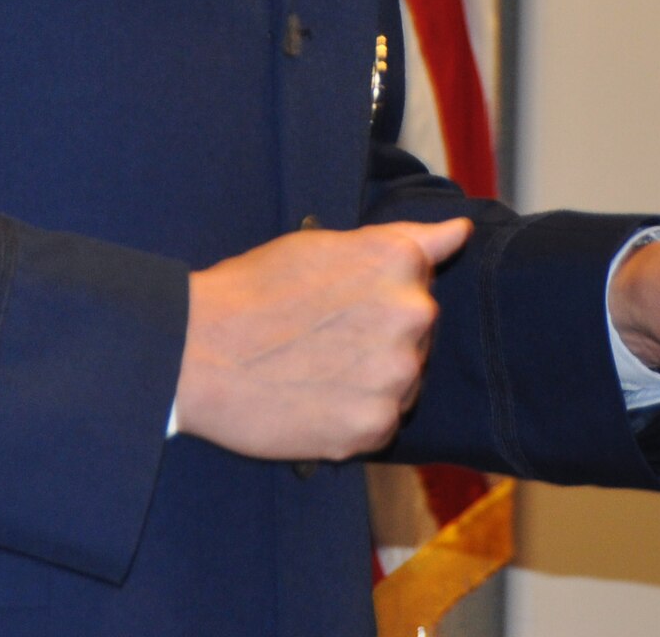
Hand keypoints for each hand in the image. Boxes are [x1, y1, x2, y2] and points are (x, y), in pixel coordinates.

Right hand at [174, 217, 473, 459]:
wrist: (198, 353)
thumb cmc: (253, 291)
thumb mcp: (324, 243)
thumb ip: (403, 239)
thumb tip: (461, 232)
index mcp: (399, 262)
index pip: (423, 275)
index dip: (378, 287)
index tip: (346, 298)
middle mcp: (411, 315)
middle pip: (417, 330)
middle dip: (381, 333)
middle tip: (322, 335)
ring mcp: (397, 376)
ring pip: (404, 379)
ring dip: (372, 377)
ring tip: (315, 368)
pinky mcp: (376, 428)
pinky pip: (382, 421)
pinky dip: (354, 415)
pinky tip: (314, 399)